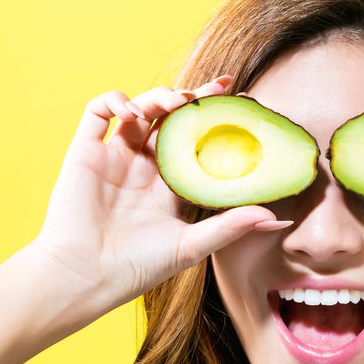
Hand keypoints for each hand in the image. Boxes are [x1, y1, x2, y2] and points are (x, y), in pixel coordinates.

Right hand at [31, 75, 290, 317]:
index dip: (217, 121)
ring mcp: (114, 157)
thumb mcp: (192, 245)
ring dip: (159, 97)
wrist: (85, 276)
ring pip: (140, 110)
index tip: (242, 103)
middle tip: (220, 87)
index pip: (197, 142)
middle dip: (194, 99)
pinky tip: (131, 111)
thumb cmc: (137, 267)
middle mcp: (144, 167)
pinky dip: (114, 100)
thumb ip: (232, 226)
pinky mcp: (85, 152)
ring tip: (177, 101)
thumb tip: (278, 220)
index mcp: (170, 186)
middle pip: (171, 120)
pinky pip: (97, 113)